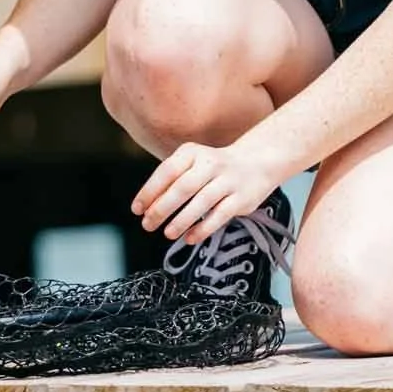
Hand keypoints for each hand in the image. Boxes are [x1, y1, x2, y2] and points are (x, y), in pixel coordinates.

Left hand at [133, 140, 293, 246]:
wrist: (256, 162)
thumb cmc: (213, 168)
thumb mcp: (191, 164)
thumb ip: (171, 181)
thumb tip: (146, 207)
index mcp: (192, 153)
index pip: (166, 172)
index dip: (149, 191)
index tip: (137, 209)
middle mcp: (210, 164)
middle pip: (182, 188)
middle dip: (162, 208)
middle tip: (147, 225)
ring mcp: (228, 180)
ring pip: (201, 202)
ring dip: (181, 220)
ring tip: (167, 234)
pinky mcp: (241, 198)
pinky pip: (220, 215)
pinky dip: (203, 229)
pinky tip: (189, 238)